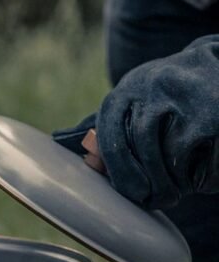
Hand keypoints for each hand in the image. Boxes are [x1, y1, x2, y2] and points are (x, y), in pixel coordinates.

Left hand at [53, 35, 218, 209]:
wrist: (210, 61)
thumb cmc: (159, 97)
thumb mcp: (127, 106)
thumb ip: (101, 131)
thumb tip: (58, 140)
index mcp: (123, 95)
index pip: (112, 143)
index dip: (123, 175)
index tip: (137, 196)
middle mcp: (152, 89)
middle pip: (146, 151)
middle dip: (155, 184)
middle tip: (163, 200)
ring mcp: (188, 97)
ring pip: (177, 157)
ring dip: (182, 180)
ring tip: (186, 184)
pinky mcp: (217, 112)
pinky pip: (210, 158)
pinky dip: (208, 174)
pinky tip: (206, 171)